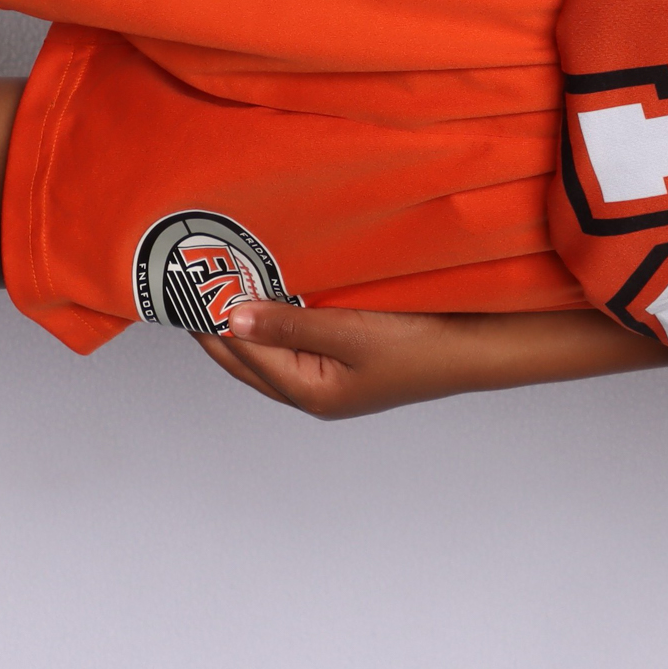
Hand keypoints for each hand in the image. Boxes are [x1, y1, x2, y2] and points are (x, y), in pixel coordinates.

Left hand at [195, 300, 667, 417]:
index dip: (206, 319)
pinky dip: (278, 311)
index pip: (237, 353)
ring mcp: (337, 372)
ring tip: (222, 276)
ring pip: (271, 343)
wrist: (487, 346)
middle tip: (189, 279)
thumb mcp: (351, 333)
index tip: (180, 284)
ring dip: (247, 313)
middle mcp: (317, 388)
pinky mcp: (356, 353)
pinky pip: (299, 331)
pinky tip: (275, 284)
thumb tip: (229, 318)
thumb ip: (288, 325)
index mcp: (310, 391)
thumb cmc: (429, 347)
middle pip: (246, 356)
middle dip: (216, 321)